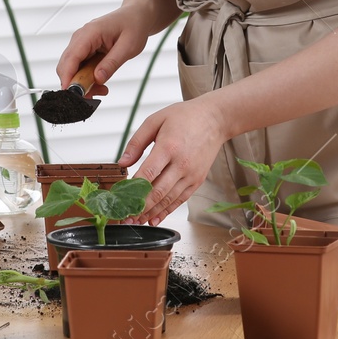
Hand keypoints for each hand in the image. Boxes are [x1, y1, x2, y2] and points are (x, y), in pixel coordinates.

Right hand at [56, 5, 152, 95]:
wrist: (136, 16)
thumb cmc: (134, 26)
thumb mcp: (128, 46)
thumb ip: (112, 63)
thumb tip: (98, 79)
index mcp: (89, 33)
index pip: (71, 57)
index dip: (68, 77)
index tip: (71, 94)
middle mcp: (80, 38)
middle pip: (66, 66)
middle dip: (76, 84)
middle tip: (93, 96)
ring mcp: (81, 44)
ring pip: (72, 69)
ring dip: (83, 83)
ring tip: (102, 90)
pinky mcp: (84, 50)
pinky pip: (79, 68)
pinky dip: (87, 79)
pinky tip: (100, 83)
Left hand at [118, 97, 229, 225]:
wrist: (215, 119)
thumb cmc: (185, 117)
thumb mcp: (156, 120)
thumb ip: (136, 142)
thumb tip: (122, 162)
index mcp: (169, 147)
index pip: (148, 173)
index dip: (134, 190)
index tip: (122, 199)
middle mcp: (182, 164)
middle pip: (158, 191)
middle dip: (140, 208)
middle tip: (126, 218)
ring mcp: (191, 174)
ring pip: (169, 199)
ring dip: (152, 213)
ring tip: (137, 222)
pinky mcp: (197, 180)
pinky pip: (180, 199)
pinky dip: (167, 211)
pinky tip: (155, 218)